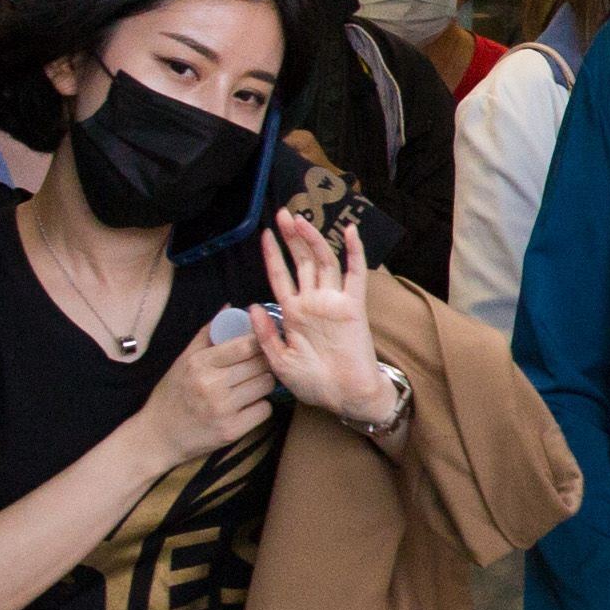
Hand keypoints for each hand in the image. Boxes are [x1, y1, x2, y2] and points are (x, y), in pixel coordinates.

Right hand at [137, 306, 278, 468]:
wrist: (158, 436)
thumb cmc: (172, 394)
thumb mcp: (183, 361)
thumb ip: (207, 333)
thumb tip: (230, 307)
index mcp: (199, 363)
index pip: (245, 344)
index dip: (260, 340)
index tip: (261, 342)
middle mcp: (211, 385)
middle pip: (260, 364)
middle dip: (264, 362)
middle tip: (258, 365)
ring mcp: (222, 409)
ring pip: (266, 385)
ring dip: (264, 383)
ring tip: (251, 385)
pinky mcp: (231, 431)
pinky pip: (265, 410)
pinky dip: (260, 406)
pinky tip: (247, 405)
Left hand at [255, 211, 395, 428]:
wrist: (344, 397)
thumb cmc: (313, 383)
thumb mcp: (279, 361)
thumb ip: (265, 334)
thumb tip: (253, 304)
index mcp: (294, 313)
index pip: (280, 277)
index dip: (272, 255)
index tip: (264, 234)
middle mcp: (313, 302)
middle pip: (301, 261)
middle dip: (291, 237)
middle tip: (282, 213)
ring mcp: (334, 301)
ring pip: (323, 261)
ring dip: (313, 239)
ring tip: (301, 218)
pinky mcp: (353, 306)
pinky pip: (355, 274)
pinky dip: (354, 252)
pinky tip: (349, 232)